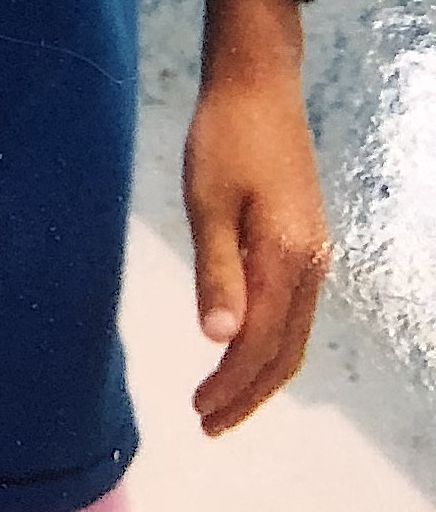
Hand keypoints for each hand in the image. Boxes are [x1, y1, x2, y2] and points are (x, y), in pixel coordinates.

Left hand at [182, 19, 329, 435]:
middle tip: (209, 424)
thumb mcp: (207, 204)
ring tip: (221, 400)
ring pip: (295, 336)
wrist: (258, 87)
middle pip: (286, 353)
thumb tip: (219, 339)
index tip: (200, 413)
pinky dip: (270, 343)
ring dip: (259, 373)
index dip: (232, 386)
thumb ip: (217, 273)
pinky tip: (241, 347)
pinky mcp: (304, 242)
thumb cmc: (224, 139)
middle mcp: (310, 267)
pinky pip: (294, 312)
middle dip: (248, 394)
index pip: (260, 345)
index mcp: (286, 260)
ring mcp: (312, 255)